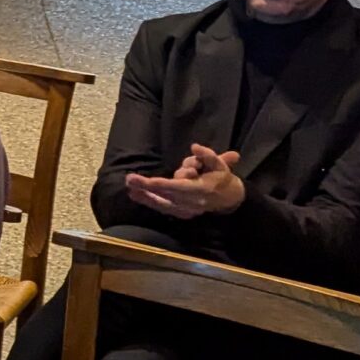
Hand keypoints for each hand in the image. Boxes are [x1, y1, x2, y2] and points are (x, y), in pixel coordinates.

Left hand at [123, 144, 244, 220]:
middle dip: (147, 187)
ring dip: (144, 196)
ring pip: (162, 203)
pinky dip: (149, 202)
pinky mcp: (182, 213)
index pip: (179, 187)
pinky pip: (163, 208)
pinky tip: (135, 195)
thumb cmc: (221, 178)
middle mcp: (192, 202)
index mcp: (202, 189)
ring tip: (129, 188)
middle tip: (130, 179)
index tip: (148, 181)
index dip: (162, 184)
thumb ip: (208, 155)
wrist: (230, 199)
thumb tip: (195, 147)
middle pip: (165, 195)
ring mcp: (187, 210)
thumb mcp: (220, 164)